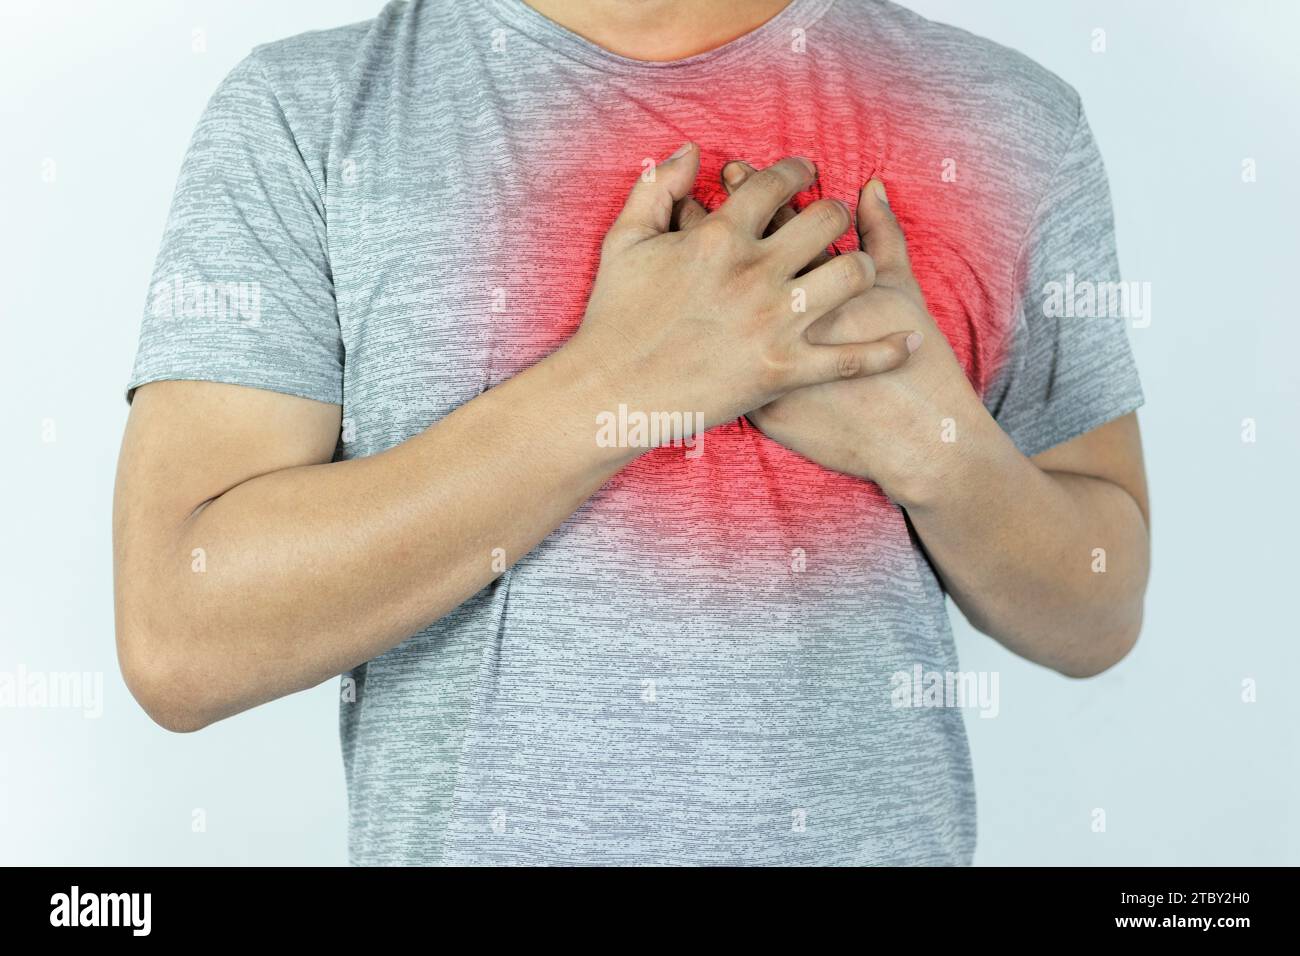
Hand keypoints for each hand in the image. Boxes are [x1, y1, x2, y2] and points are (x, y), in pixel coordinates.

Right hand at [561, 145, 919, 441]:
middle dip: (835, 215)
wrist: (610, 392)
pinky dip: (886, 350)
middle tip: (833, 222)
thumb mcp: (624, 240)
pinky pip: (852, 357)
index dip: (798, 170)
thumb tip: (690, 150)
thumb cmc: (612, 317)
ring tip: (854, 269)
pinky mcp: (784, 370)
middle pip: (828, 220)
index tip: (806, 172)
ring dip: (860, 267)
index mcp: (719, 235)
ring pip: (852, 275)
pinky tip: (907, 340)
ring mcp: (774, 322)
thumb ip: (657, 187)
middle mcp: (755, 272)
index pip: (778, 182)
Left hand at [679, 162, 982, 503]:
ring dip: (689, 268)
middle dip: (704, 216)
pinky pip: (708, 359)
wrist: (909, 436)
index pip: (767, 208)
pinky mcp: (753, 392)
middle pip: (726, 246)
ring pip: (705, 295)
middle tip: (690, 206)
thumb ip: (885, 233)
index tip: (734, 172)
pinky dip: (696, 332)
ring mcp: (759, 349)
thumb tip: (871, 186)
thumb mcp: (904, 288)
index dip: (748, 186)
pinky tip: (691, 314)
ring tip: (682, 251)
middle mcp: (774, 304)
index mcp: (809, 270)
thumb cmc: (916, 362)